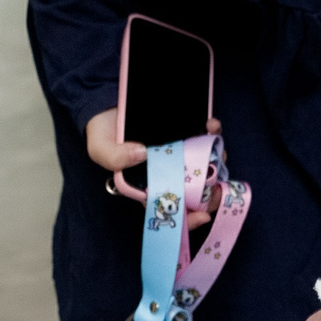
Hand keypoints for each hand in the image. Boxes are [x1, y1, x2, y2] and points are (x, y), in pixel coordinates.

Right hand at [85, 107, 223, 226]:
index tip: (202, 216)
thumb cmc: (104, 131)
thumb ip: (113, 157)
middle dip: (213, 191)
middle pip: (196, 191)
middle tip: (220, 184)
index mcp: (149, 185)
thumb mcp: (100, 147)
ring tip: (217, 147)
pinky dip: (214, 133)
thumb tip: (142, 154)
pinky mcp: (188, 134)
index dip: (188, 218)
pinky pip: (207, 138)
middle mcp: (168, 172)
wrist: (109, 102)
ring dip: (217, 159)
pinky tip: (211, 124)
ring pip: (207, 166)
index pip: (170, 209)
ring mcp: (181, 154)